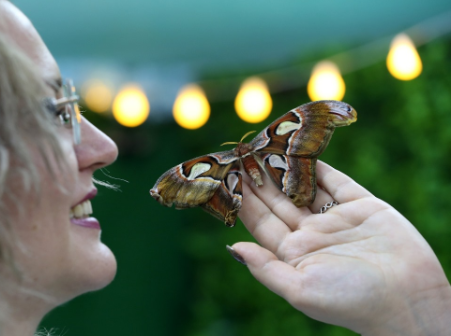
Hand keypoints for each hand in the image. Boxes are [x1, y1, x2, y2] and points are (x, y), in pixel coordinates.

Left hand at [232, 161, 450, 334]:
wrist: (407, 298)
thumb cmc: (350, 300)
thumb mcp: (300, 290)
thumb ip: (265, 268)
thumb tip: (232, 247)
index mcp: (294, 253)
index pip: (261, 221)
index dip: (244, 200)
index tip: (227, 177)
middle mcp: (312, 234)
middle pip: (278, 201)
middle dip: (259, 179)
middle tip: (241, 154)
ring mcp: (336, 218)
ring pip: (304, 187)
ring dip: (284, 169)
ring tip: (263, 147)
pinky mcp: (361, 205)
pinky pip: (335, 181)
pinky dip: (318, 166)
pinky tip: (300, 152)